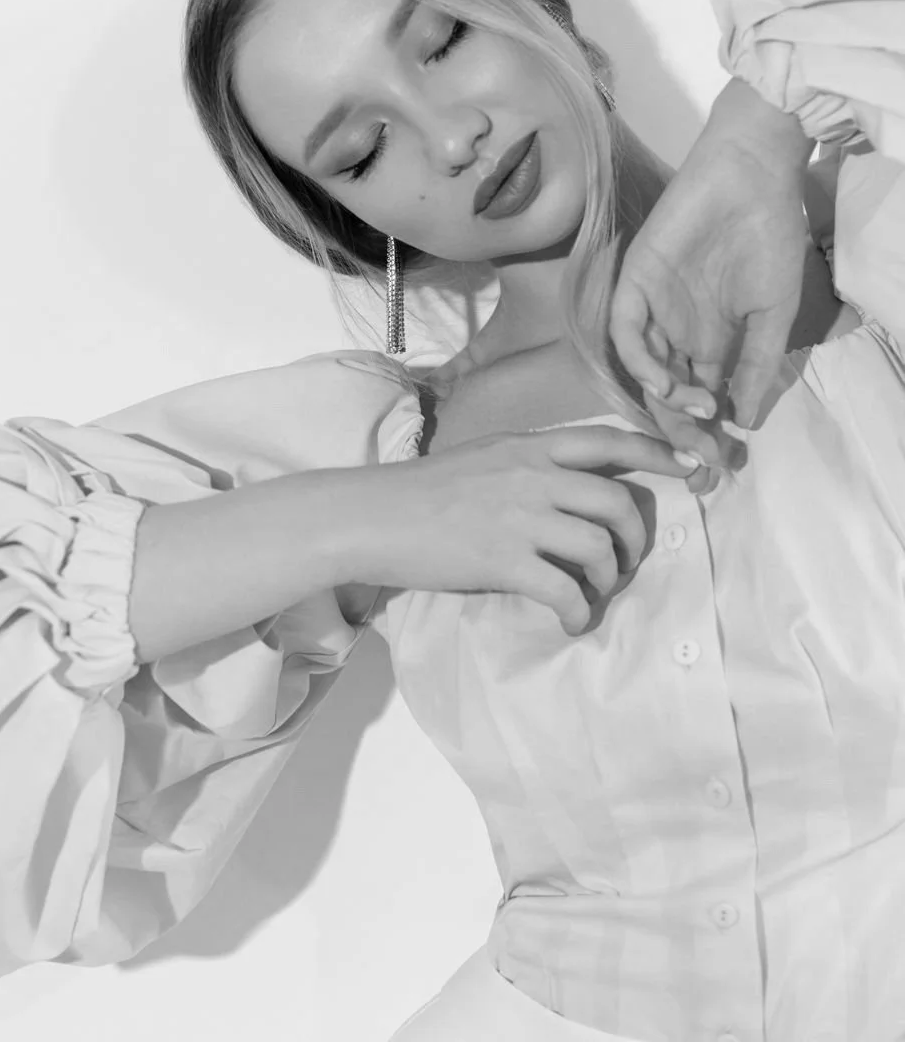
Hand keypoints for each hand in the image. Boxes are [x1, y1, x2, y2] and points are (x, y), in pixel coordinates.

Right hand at [348, 425, 696, 634]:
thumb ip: (529, 464)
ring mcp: (519, 518)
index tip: (691, 467)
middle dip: (635, 539)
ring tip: (593, 594)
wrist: (372, 516)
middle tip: (625, 563)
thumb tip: (572, 487)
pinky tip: (571, 621)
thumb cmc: (423, 491)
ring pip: (599, 549)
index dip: (657, 453)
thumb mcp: (484, 458)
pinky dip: (579, 613)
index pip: (607, 441)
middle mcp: (531, 475)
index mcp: (528, 446)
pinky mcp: (503, 560)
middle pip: (617, 503)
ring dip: (608, 580)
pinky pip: (566, 591)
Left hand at [610, 79, 812, 429]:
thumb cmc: (768, 237)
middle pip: (666, 393)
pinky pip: (626, 331)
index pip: (698, 398)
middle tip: (702, 457)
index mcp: (708, 340)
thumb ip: (758, 365)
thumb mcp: (774, 313)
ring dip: (663, 401)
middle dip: (681, 430)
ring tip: (695, 414)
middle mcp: (675, 330)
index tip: (721, 465)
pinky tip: (666, 381)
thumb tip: (745, 421)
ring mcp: (653, 307)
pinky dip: (642, 361)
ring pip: (643, 368)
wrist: (752, 177)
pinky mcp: (635, 281)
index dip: (705, 434)